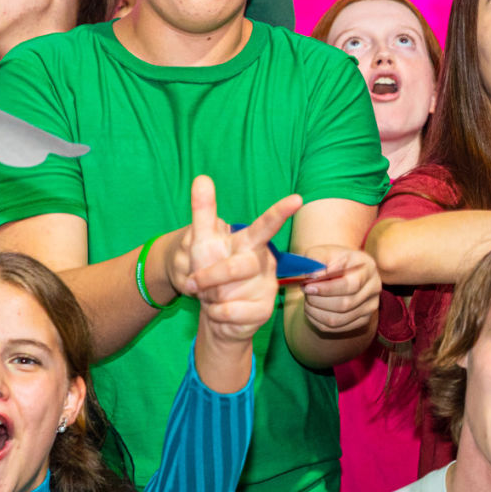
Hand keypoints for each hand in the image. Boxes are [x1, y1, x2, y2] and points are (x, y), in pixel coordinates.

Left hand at [180, 177, 301, 345]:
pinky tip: (220, 311)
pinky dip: (216, 313)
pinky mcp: (264, 310)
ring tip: (211, 296)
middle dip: (210, 275)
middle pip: (240, 265)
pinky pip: (231, 311)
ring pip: (232, 291)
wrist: (217, 314)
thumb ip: (203, 210)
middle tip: (193, 282)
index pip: (266, 225)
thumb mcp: (201, 240)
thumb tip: (201, 177)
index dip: (280, 212)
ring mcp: (267, 286)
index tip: (297, 199)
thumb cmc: (211, 272)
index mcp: (250, 242)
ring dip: (211, 295)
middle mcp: (263, 262)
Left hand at [298, 248, 380, 336]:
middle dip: (318, 301)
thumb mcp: (323, 252)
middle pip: (345, 304)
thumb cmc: (332, 260)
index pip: (351, 285)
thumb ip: (317, 259)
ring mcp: (370, 306)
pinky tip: (312, 310)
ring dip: (316, 312)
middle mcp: (374, 288)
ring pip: (339, 320)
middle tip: (305, 292)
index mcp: (368, 267)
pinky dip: (318, 321)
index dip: (327, 289)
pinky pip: (336, 328)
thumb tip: (313, 277)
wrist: (343, 270)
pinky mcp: (363, 320)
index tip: (308, 287)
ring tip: (307, 301)